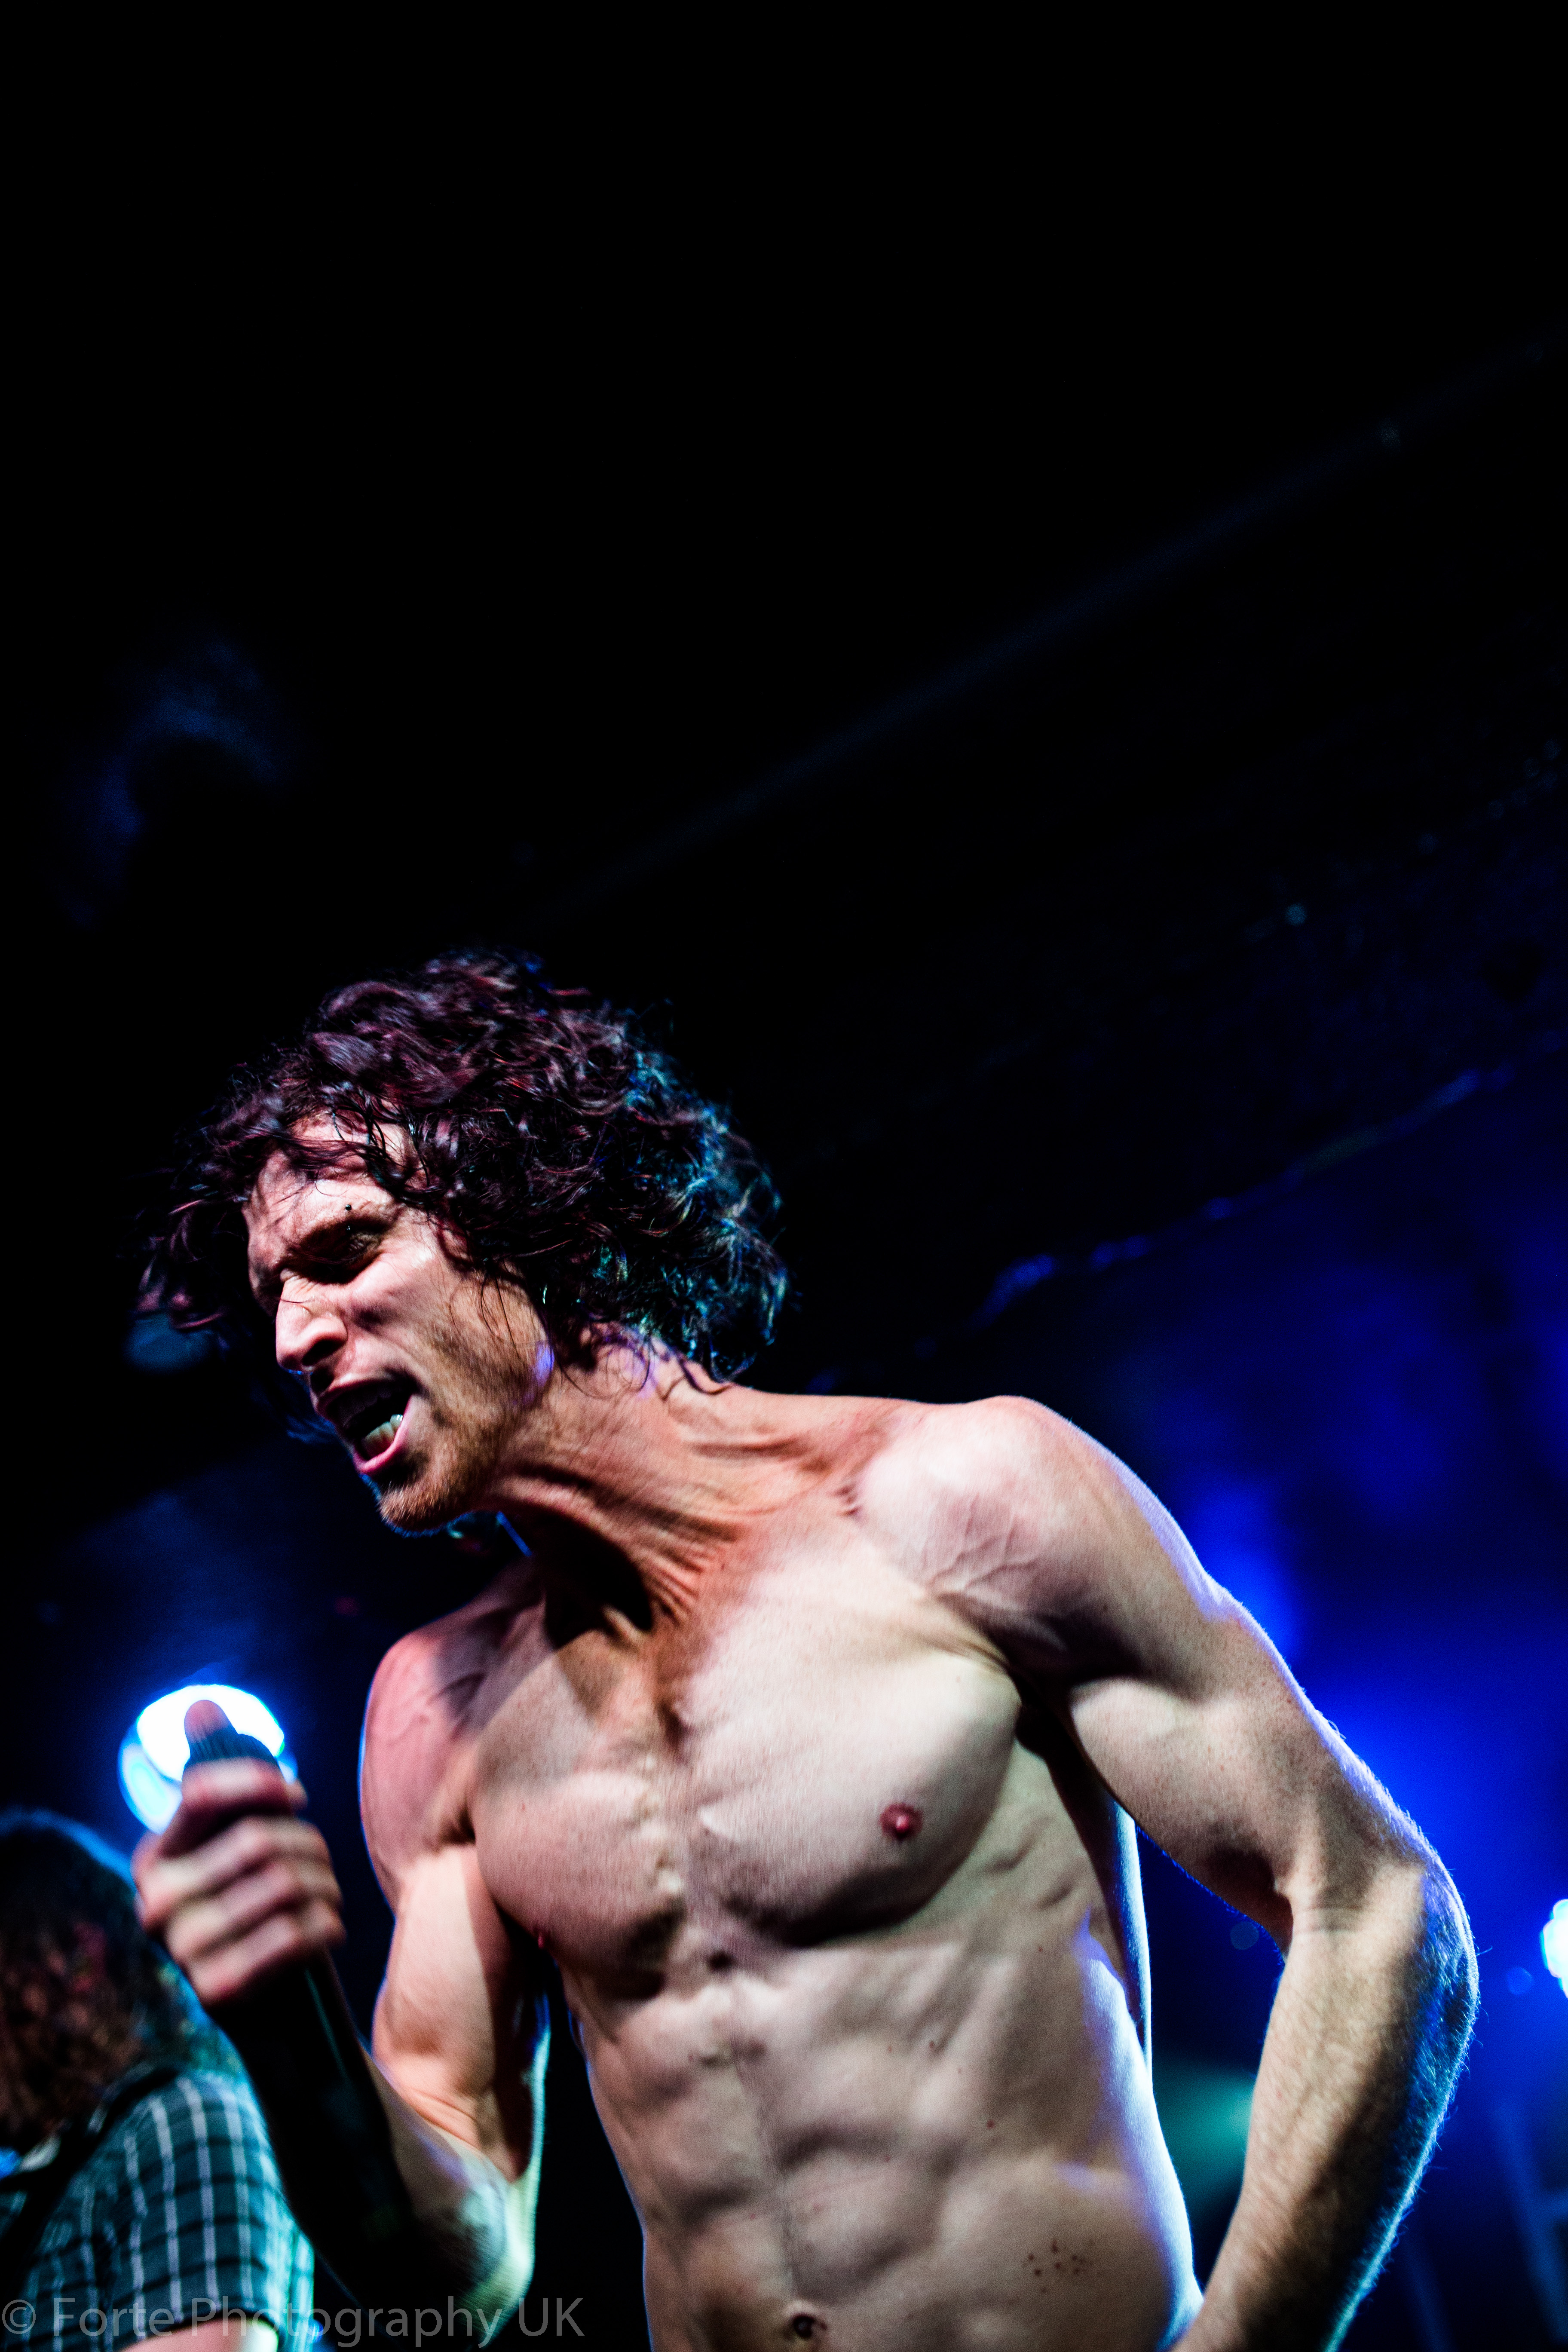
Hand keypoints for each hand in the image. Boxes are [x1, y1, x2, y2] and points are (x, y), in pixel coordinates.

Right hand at [133, 1758, 344, 2008]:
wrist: (268, 2001)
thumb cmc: (254, 1903)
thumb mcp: (235, 1839)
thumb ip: (223, 1775)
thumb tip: (200, 1707)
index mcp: (154, 1857)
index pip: (201, 1792)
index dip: (259, 1783)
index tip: (297, 1794)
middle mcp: (155, 1903)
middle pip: (258, 1839)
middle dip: (309, 1844)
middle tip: (323, 1860)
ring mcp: (181, 1950)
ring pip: (282, 1883)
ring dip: (324, 1885)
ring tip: (327, 1895)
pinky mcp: (216, 1990)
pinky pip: (292, 1933)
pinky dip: (326, 1923)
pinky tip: (330, 1926)